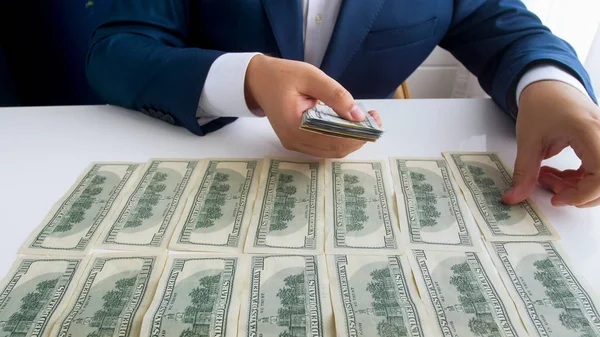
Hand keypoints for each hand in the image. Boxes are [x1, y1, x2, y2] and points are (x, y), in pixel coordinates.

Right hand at [244, 55, 381, 157]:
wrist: (259, 80)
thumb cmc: (283, 75)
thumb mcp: (311, 76)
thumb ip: (335, 95)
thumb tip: (358, 115)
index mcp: (295, 125)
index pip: (333, 139)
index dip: (357, 133)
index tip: (373, 119)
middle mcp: (294, 140)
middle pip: (335, 149)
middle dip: (358, 138)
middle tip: (372, 118)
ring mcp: (295, 144)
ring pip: (331, 151)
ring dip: (350, 140)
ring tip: (364, 120)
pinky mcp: (297, 142)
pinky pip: (324, 147)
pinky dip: (339, 139)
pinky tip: (348, 124)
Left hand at [502, 80, 599, 207]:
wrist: (547, 84)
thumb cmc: (541, 104)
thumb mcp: (528, 140)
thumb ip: (523, 171)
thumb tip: (513, 198)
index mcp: (589, 131)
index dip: (583, 194)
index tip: (558, 198)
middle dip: (579, 192)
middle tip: (552, 190)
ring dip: (576, 186)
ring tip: (547, 178)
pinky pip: (597, 169)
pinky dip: (578, 179)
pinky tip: (556, 174)